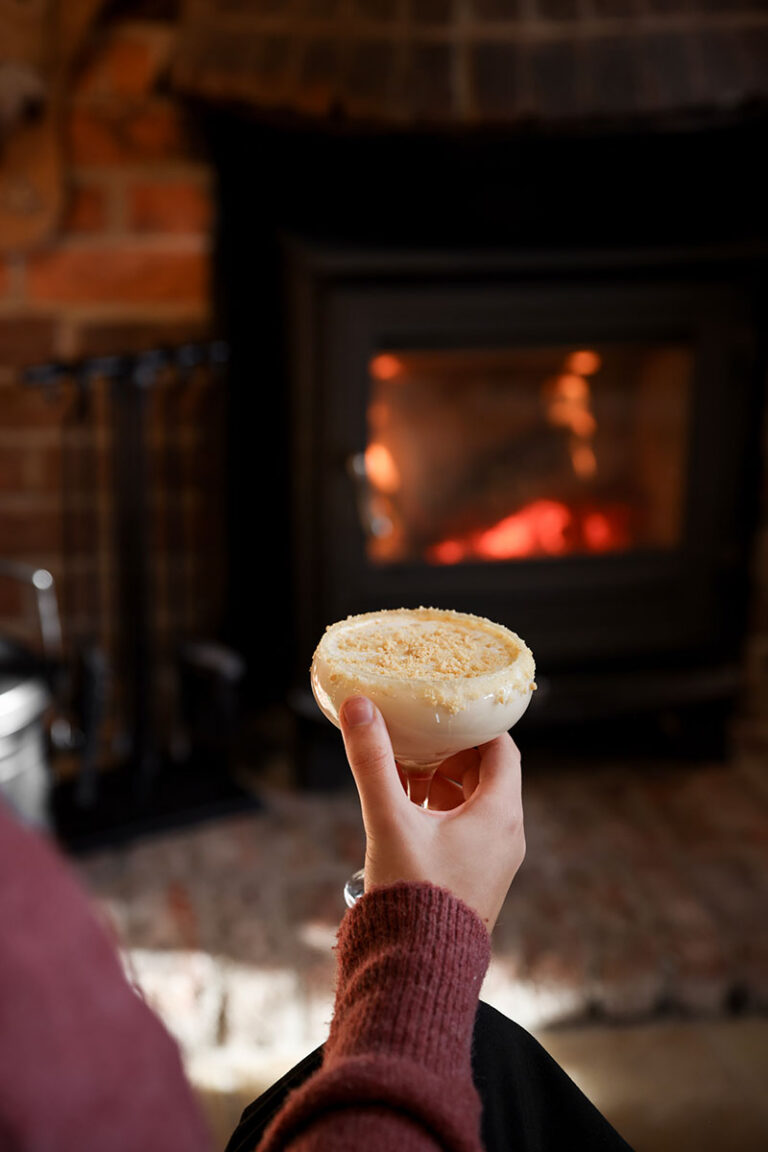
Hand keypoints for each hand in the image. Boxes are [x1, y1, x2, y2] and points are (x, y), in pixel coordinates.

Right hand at [339, 696, 524, 930]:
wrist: (419, 972)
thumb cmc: (412, 897)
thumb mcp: (390, 821)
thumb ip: (373, 761)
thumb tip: (359, 706)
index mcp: (499, 815)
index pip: (501, 747)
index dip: (473, 723)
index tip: (443, 709)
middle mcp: (506, 835)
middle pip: (487, 773)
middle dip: (448, 752)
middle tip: (413, 736)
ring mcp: (494, 860)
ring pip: (474, 802)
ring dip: (441, 782)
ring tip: (401, 771)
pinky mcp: (477, 878)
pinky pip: (466, 829)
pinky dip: (440, 810)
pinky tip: (405, 810)